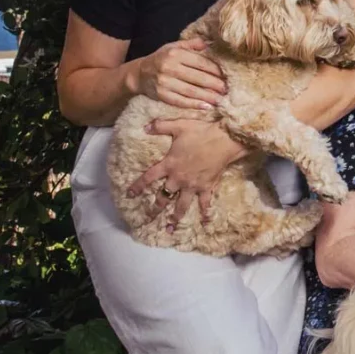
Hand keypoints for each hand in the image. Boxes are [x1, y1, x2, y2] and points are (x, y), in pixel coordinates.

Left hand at [126, 119, 248, 226]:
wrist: (224, 140)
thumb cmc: (201, 132)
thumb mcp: (179, 125)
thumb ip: (161, 126)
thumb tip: (145, 126)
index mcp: (169, 164)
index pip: (149, 177)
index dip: (138, 186)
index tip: (130, 194)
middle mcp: (179, 178)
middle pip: (164, 196)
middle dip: (155, 208)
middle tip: (148, 217)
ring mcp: (193, 185)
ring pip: (181, 205)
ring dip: (175, 217)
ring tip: (170, 228)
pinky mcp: (207, 187)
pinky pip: (205, 203)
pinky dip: (205, 213)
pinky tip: (205, 223)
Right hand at [129, 38, 226, 109]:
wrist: (139, 74)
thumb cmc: (161, 59)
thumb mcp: (173, 47)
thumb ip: (191, 44)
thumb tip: (209, 43)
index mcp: (175, 54)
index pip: (200, 62)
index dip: (215, 70)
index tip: (227, 76)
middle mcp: (169, 67)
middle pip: (198, 78)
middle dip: (215, 84)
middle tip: (227, 90)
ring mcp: (165, 82)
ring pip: (191, 91)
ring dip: (208, 96)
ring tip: (221, 100)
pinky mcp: (161, 95)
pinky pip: (181, 101)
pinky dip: (194, 105)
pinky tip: (206, 107)